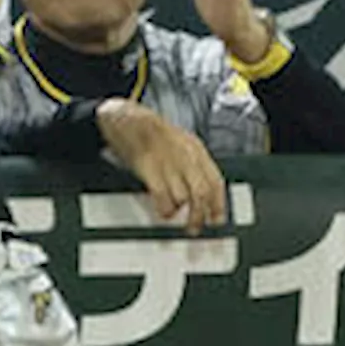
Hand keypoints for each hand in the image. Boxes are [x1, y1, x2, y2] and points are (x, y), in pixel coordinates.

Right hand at [96, 99, 226, 234]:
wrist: (126, 117)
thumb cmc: (151, 132)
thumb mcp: (181, 142)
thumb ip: (193, 165)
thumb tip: (202, 192)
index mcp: (196, 149)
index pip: (216, 181)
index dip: (218, 204)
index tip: (216, 220)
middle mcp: (186, 155)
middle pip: (201, 193)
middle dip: (199, 215)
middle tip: (194, 228)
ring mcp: (168, 162)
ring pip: (184, 197)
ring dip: (180, 213)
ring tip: (174, 217)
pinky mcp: (149, 168)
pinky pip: (162, 196)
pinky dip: (165, 209)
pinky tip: (163, 211)